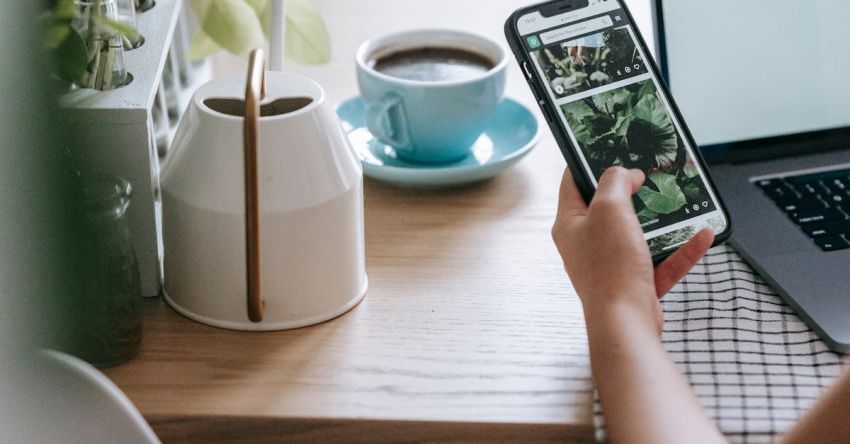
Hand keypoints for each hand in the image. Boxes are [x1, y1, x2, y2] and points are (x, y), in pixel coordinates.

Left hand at [551, 167, 713, 333]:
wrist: (625, 322)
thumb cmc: (609, 268)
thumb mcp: (609, 209)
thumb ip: (615, 182)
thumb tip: (624, 173)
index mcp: (569, 225)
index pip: (572, 183)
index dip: (587, 162)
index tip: (604, 148)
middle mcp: (586, 244)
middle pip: (609, 209)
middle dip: (632, 192)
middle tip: (650, 174)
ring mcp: (611, 265)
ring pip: (639, 235)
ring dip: (663, 221)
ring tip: (682, 203)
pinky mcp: (635, 283)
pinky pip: (662, 261)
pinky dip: (681, 249)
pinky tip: (702, 235)